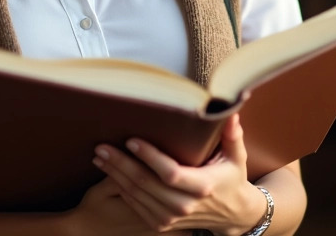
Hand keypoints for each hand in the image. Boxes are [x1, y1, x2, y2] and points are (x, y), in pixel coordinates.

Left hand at [91, 115, 267, 235]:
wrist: (231, 213)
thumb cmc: (231, 178)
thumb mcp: (236, 157)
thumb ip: (232, 135)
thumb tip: (231, 111)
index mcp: (202, 186)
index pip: (170, 173)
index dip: (150, 157)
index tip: (132, 140)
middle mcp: (185, 205)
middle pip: (146, 184)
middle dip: (122, 164)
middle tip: (102, 146)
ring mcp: (172, 218)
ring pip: (137, 196)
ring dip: (115, 176)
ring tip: (100, 156)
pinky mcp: (162, 224)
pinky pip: (136, 206)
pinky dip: (120, 189)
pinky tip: (108, 174)